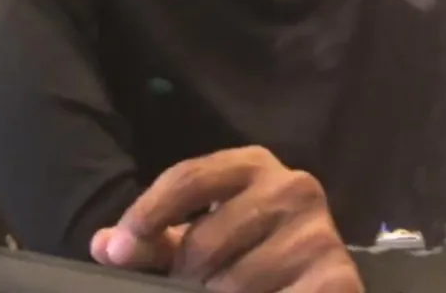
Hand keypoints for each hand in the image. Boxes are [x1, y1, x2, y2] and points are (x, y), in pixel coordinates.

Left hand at [90, 147, 363, 292]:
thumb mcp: (195, 243)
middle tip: (184, 288)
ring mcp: (321, 233)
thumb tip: (105, 246)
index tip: (119, 249)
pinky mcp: (339, 278)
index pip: (187, 178)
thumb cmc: (245, 256)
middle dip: (183, 273)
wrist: (315, 289)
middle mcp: (293, 187)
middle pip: (205, 237)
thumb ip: (150, 242)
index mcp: (252, 165)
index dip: (148, 213)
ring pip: (235, 279)